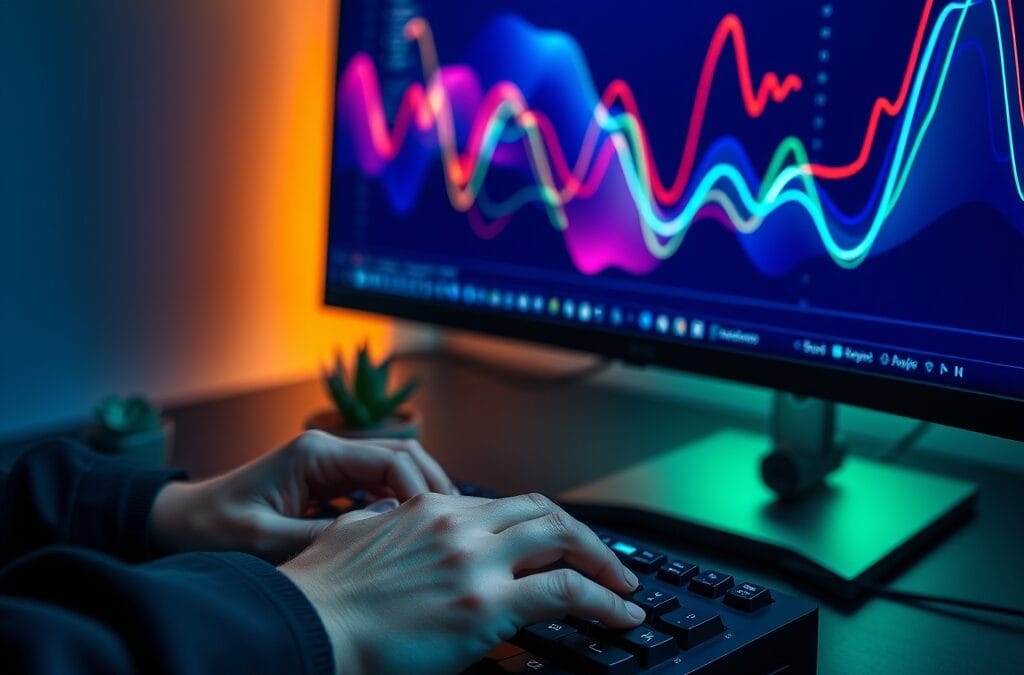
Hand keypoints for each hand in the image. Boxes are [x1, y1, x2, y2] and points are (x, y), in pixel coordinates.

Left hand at [149, 430, 457, 560]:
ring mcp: (328, 462)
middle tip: (457, 522)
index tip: (438, 524)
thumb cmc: (214, 529)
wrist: (179, 523)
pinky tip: (409, 531)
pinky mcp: (325, 480)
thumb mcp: (267, 541)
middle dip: (432, 486)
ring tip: (442, 527)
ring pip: (393, 468)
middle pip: (402, 455)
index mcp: (315, 453)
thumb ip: (327, 535)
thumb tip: (387, 529)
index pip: (390, 460)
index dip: (422, 490)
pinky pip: (375, 484)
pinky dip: (397, 502)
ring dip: (419, 493)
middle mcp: (326, 449)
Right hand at [279, 492, 644, 674]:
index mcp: (430, 510)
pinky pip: (567, 591)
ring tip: (624, 586)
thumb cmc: (318, 596)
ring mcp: (475, 561)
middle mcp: (459, 524)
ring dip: (603, 562)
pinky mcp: (486, 604)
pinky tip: (622, 613)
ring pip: (564, 540)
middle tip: (606, 562)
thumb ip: (382, 524)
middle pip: (544, 513)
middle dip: (582, 536)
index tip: (559, 541)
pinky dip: (605, 600)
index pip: (507, 505)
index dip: (542, 523)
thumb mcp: (352, 537)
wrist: (305, 629)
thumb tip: (391, 520)